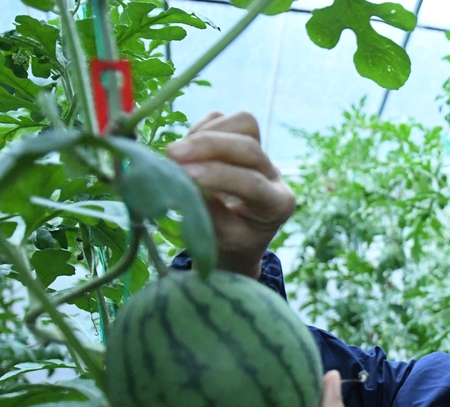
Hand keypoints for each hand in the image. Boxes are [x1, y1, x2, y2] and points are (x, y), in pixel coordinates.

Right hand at [166, 111, 295, 277]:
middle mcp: (275, 176)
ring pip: (244, 124)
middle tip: (171, 155)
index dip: (219, 175)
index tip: (186, 175)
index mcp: (278, 204)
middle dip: (209, 146)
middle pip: (250, 146)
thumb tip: (186, 183)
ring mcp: (261, 155)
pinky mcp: (244, 139)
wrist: (239, 241)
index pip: (253, 183)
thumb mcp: (221, 241)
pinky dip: (202, 128)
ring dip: (206, 133)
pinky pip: (226, 119)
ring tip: (177, 154)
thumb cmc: (230, 245)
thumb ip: (208, 214)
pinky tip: (186, 149)